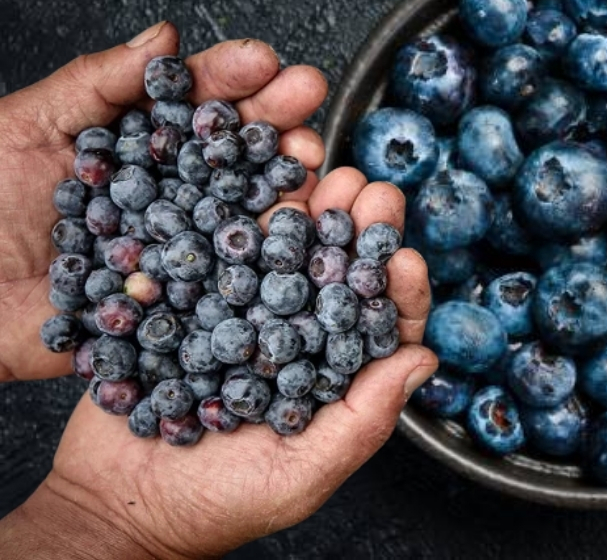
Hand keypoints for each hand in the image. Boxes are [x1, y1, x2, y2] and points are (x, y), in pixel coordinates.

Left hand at [0, 21, 329, 381]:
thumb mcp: (24, 126)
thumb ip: (97, 82)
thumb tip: (166, 37)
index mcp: (134, 151)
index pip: (192, 106)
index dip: (231, 80)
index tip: (264, 60)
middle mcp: (166, 202)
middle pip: (234, 158)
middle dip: (276, 122)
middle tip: (307, 93)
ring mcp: (176, 258)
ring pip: (245, 221)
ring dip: (287, 187)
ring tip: (308, 160)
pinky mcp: (172, 314)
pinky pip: (225, 297)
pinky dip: (266, 268)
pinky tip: (292, 234)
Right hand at [0, 23, 437, 557]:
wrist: (113, 507)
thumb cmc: (215, 507)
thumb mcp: (301, 475)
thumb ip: (365, 420)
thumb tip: (425, 357)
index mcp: (334, 376)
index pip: (381, 323)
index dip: (398, 288)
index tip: (406, 259)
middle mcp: (294, 336)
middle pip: (338, 271)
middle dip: (360, 229)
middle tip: (372, 191)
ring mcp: (239, 312)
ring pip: (281, 248)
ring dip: (304, 206)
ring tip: (321, 168)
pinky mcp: (185, 298)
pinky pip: (211, 248)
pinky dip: (230, 211)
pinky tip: (249, 180)